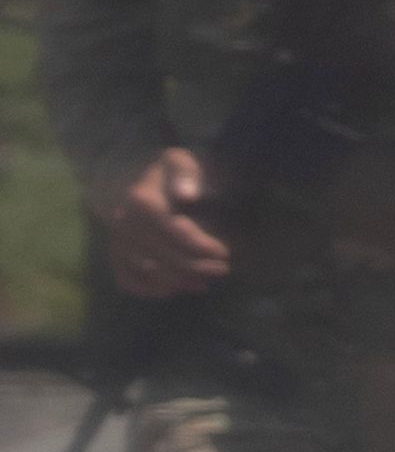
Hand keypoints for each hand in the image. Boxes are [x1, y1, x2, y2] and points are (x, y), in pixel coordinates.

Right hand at [105, 148, 232, 299]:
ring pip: (148, 271)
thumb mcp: (178, 161)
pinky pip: (127, 279)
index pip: (175, 232)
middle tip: (222, 269)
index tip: (224, 252)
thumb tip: (188, 194)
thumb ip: (186, 173)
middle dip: (197, 266)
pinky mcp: (113, 254)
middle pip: (163, 255)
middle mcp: (123, 224)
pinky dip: (150, 289)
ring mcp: (116, 241)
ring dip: (179, 281)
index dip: (202, 246)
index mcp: (141, 201)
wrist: (123, 179)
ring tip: (205, 282)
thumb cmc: (163, 173)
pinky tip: (175, 290)